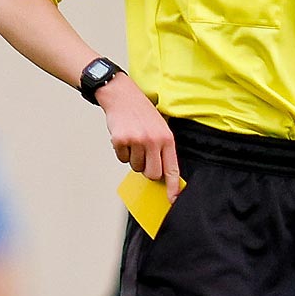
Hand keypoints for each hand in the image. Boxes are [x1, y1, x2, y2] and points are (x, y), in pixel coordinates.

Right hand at [97, 76, 180, 199]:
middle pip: (152, 174)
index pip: (172, 168)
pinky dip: (122, 152)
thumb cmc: (142, 113)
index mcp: (167, 138)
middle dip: (147, 171)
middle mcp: (153, 140)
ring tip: (134, 141)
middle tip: (144, 157)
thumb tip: (161, 174)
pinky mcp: (121, 140)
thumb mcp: (160, 127)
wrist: (122, 95)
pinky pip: (122, 159)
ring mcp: (137, 141)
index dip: (173, 186)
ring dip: (133, 159)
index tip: (173, 200)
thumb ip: (163, 149)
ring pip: (135, 167)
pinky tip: (124, 138)